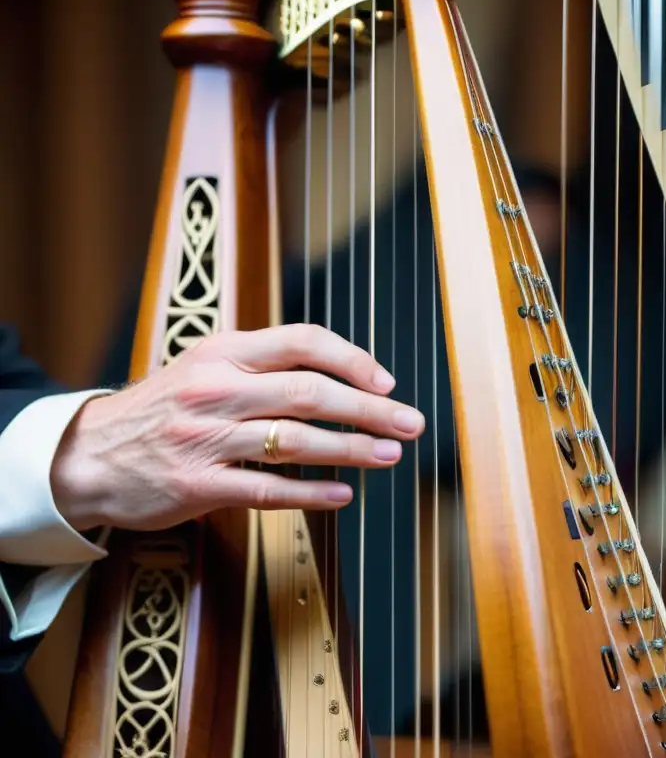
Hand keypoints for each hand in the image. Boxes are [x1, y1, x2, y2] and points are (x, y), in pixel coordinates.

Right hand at [50, 324, 424, 531]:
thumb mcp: (202, 367)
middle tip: (410, 423)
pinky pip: (266, 489)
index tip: (386, 382)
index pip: (302, 341)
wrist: (84, 456)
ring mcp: (205, 439)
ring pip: (295, 441)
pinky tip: (342, 494)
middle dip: (369, 409)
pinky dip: (311, 493)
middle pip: (309, 392)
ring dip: (351, 449)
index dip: (352, 360)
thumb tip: (337, 374)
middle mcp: (215, 390)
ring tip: (389, 455)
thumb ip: (261, 365)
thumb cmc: (160, 410)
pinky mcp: (196, 486)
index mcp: (222, 353)